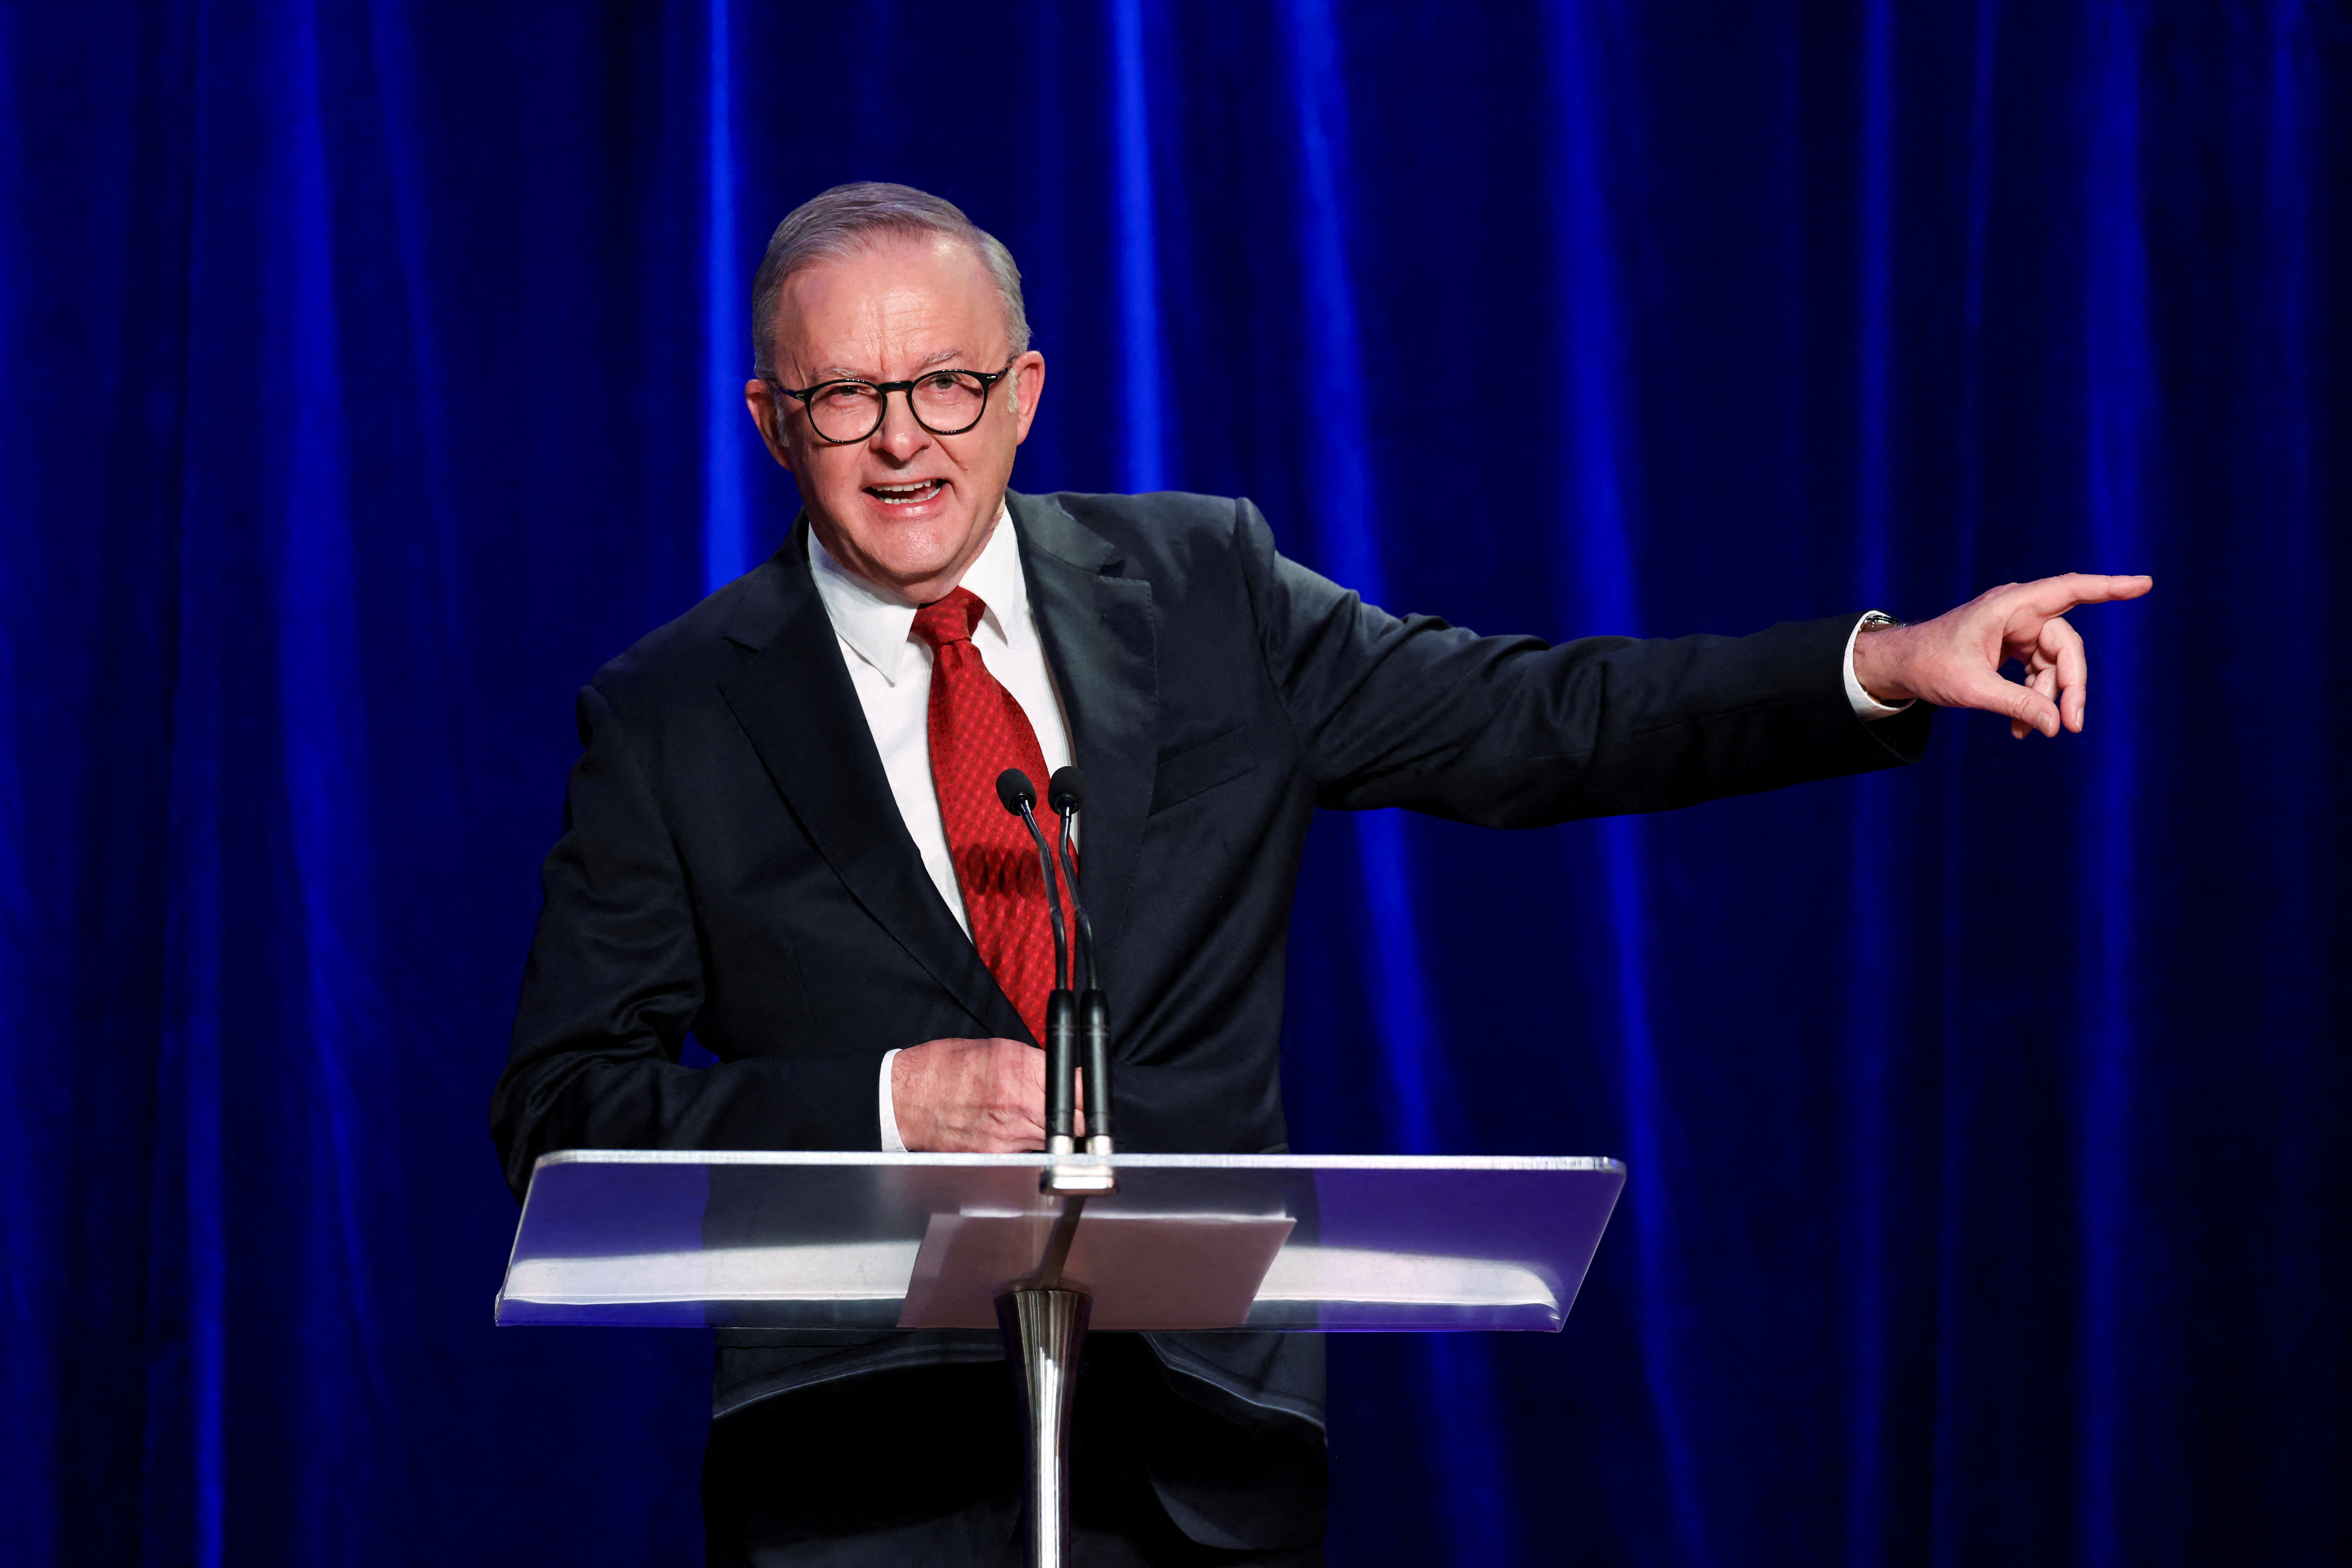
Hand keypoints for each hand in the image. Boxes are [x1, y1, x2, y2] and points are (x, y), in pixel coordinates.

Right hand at [889, 1037, 1082, 1152]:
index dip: (1089, 1092)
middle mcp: (1019, 1103)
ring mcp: (1008, 1135)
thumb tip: (1063, 1074)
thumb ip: (1034, 1064)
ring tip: (1043, 1123)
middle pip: (1076, 1122)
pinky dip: (1031, 1147)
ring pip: (1056, 1142)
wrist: (902, 1099)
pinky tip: (1018, 1136)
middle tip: (1076, 1113)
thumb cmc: (942, 1069)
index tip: (1089, 1092)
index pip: (1079, 1087)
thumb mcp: (995, 1049)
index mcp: (1020, 1068)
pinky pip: (1029, 1155)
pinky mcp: (995, 1156)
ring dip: (1058, 1135)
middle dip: (1081, 1118)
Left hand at [1851, 573, 2152, 738]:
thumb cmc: (1928, 666)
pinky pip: (2038, 672)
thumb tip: (2057, 725)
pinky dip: (2034, 699)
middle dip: (2070, 686)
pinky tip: (2022, 728)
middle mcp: (2018, 612)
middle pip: (2065, 646)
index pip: (2068, 590)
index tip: (2144, 584)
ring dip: (2048, 699)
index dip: (2108, 588)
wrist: (1899, 667)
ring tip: (2031, 733)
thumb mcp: (1971, 689)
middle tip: (2072, 725)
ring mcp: (2017, 630)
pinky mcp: (2013, 647)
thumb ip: (2016, 704)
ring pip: (2054, 664)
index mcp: (2009, 607)